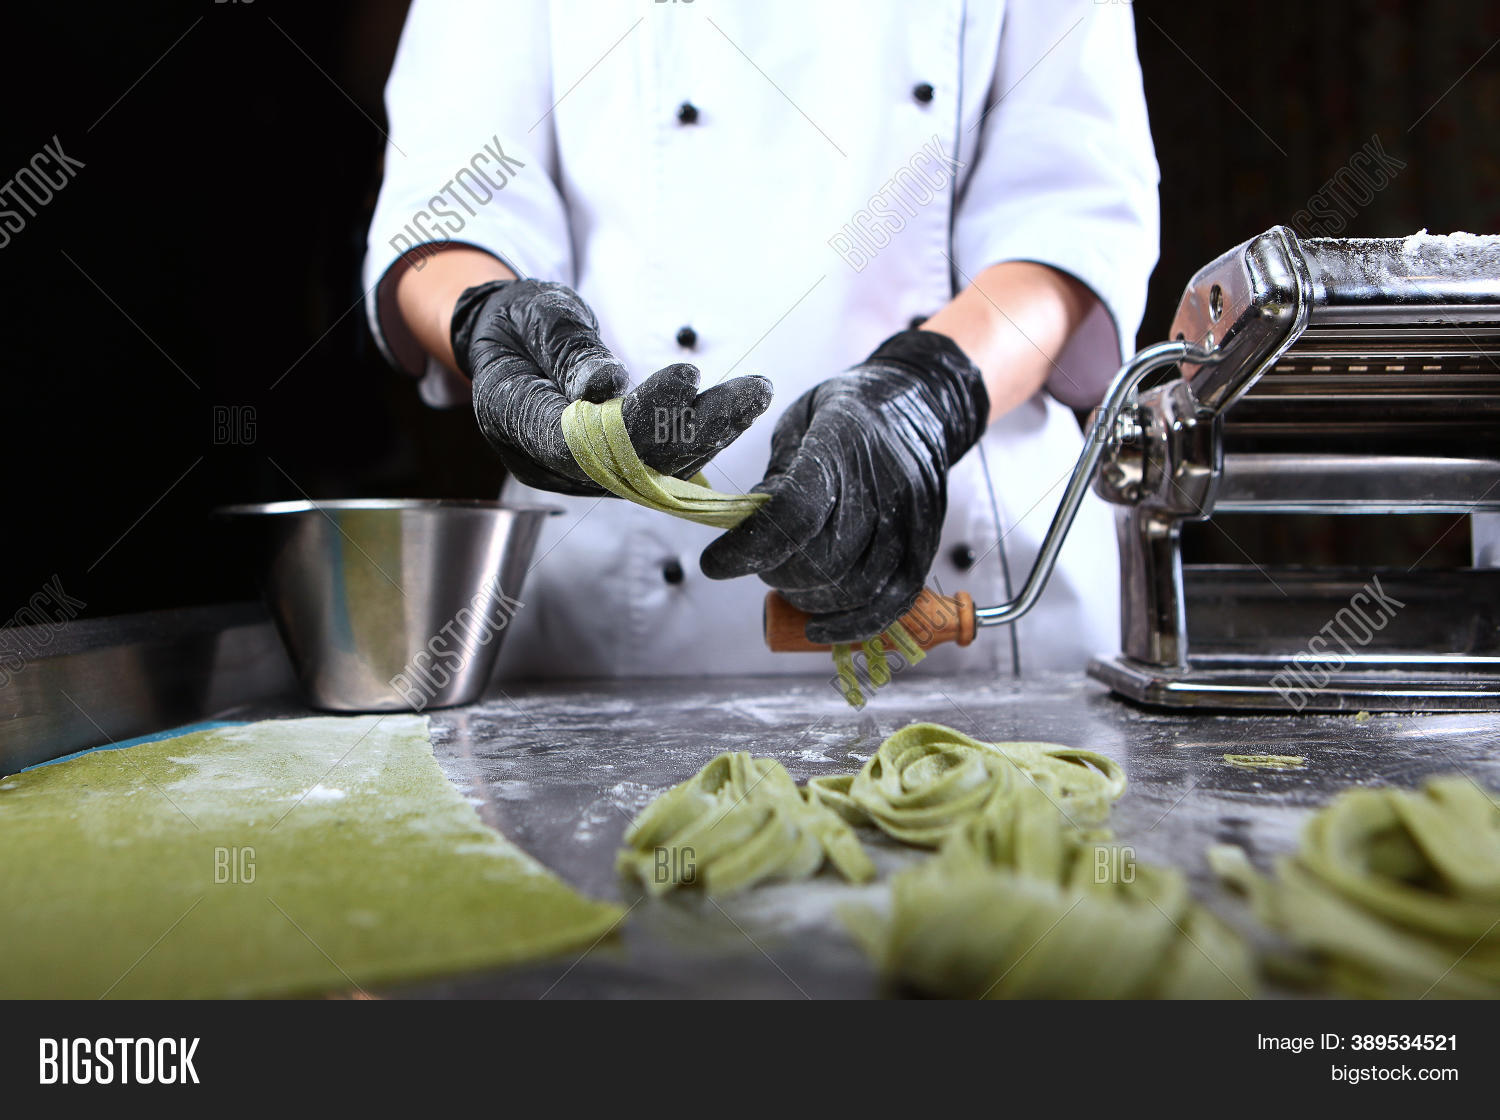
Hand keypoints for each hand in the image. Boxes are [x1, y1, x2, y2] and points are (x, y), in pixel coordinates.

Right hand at [455, 279, 771, 494]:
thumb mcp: (535, 313)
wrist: (510, 345)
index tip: (688, 377)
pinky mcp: (608, 471)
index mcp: (510, 418)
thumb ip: (568, 349)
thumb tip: (606, 384)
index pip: (577, 439)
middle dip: (693, 428)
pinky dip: (699, 435)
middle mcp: (544, 462)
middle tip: (751, 392)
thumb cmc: (520, 321)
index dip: (637, 417)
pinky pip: (657, 464)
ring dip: (709, 434)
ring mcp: (578, 474)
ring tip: (757, 395)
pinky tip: (739, 408)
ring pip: (650, 469)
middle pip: (626, 464)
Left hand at [701, 330, 988, 642]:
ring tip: (790, 585)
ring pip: (857, 589)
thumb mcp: (797, 424)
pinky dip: (854, 625)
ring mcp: (912, 518)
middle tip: (762, 566)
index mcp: (841, 445)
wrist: (918, 403)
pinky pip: (895, 600)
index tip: (714, 563)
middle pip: (825, 562)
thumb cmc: (846, 413)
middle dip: (779, 576)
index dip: (749, 548)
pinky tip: (821, 628)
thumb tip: (747, 529)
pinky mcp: (928, 543)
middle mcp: (883, 485)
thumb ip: (775, 478)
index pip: (794, 513)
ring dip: (811, 601)